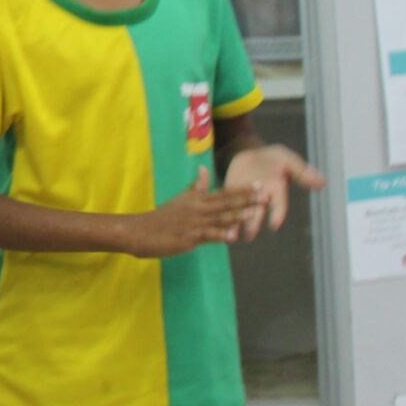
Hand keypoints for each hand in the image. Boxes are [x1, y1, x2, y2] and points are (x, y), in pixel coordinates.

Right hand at [127, 175, 264, 257]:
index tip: (259, 184)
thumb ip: (195, 186)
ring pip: (219, 218)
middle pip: (226, 203)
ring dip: (237, 215)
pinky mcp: (189, 237)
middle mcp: (198, 208)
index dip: (242, 189)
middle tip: (265, 195)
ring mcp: (194, 223)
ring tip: (254, 212)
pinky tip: (233, 236)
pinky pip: (207, 235)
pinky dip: (220, 235)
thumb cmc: (162, 217)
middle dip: (246, 199)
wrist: (140, 230)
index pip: (224, 192)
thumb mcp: (180, 198)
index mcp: (197, 199)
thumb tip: (203, 168)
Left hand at [221, 145, 326, 239]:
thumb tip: (324, 182)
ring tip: (231, 235)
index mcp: (276, 192)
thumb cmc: (273, 157)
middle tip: (248, 235)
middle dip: (253, 223)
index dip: (277, 214)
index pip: (278, 206)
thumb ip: (302, 173)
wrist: (250, 151)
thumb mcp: (288, 160)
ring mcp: (244, 197)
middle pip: (258, 213)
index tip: (274, 224)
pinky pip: (226, 204)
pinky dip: (222, 212)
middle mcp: (260, 198)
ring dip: (236, 224)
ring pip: (240, 212)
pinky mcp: (229, 192)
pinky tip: (215, 222)